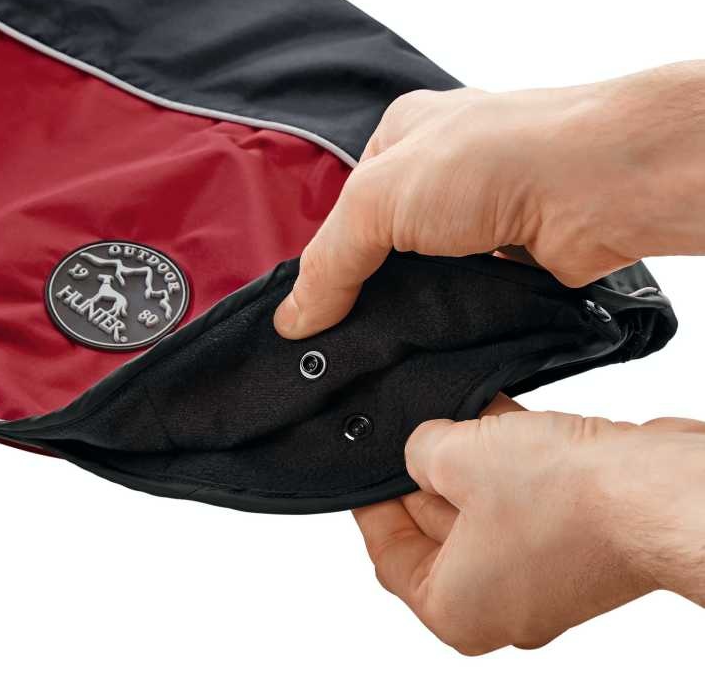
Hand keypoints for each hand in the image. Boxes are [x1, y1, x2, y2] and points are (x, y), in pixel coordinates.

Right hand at [275, 63, 704, 338]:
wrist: (595, 188)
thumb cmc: (493, 159)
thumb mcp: (379, 199)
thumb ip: (330, 261)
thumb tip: (293, 319)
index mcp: (400, 140)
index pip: (344, 211)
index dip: (327, 260)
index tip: (310, 313)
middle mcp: (438, 176)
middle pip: (382, 247)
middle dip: (366, 291)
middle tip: (340, 342)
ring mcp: (476, 217)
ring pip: (420, 279)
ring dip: (406, 311)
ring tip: (379, 354)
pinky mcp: (505, 258)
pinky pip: (458, 300)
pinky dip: (442, 323)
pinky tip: (425, 346)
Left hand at [353, 395, 704, 653]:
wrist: (659, 491)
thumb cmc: (565, 498)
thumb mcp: (455, 458)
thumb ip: (419, 453)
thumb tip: (422, 449)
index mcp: (458, 607)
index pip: (391, 558)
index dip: (372, 506)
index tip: (365, 472)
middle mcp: (501, 600)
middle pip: (437, 532)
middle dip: (422, 474)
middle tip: (407, 434)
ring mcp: (542, 571)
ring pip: (483, 506)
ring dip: (467, 459)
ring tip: (450, 416)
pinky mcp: (575, 540)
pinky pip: (523, 496)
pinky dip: (506, 460)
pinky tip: (493, 416)